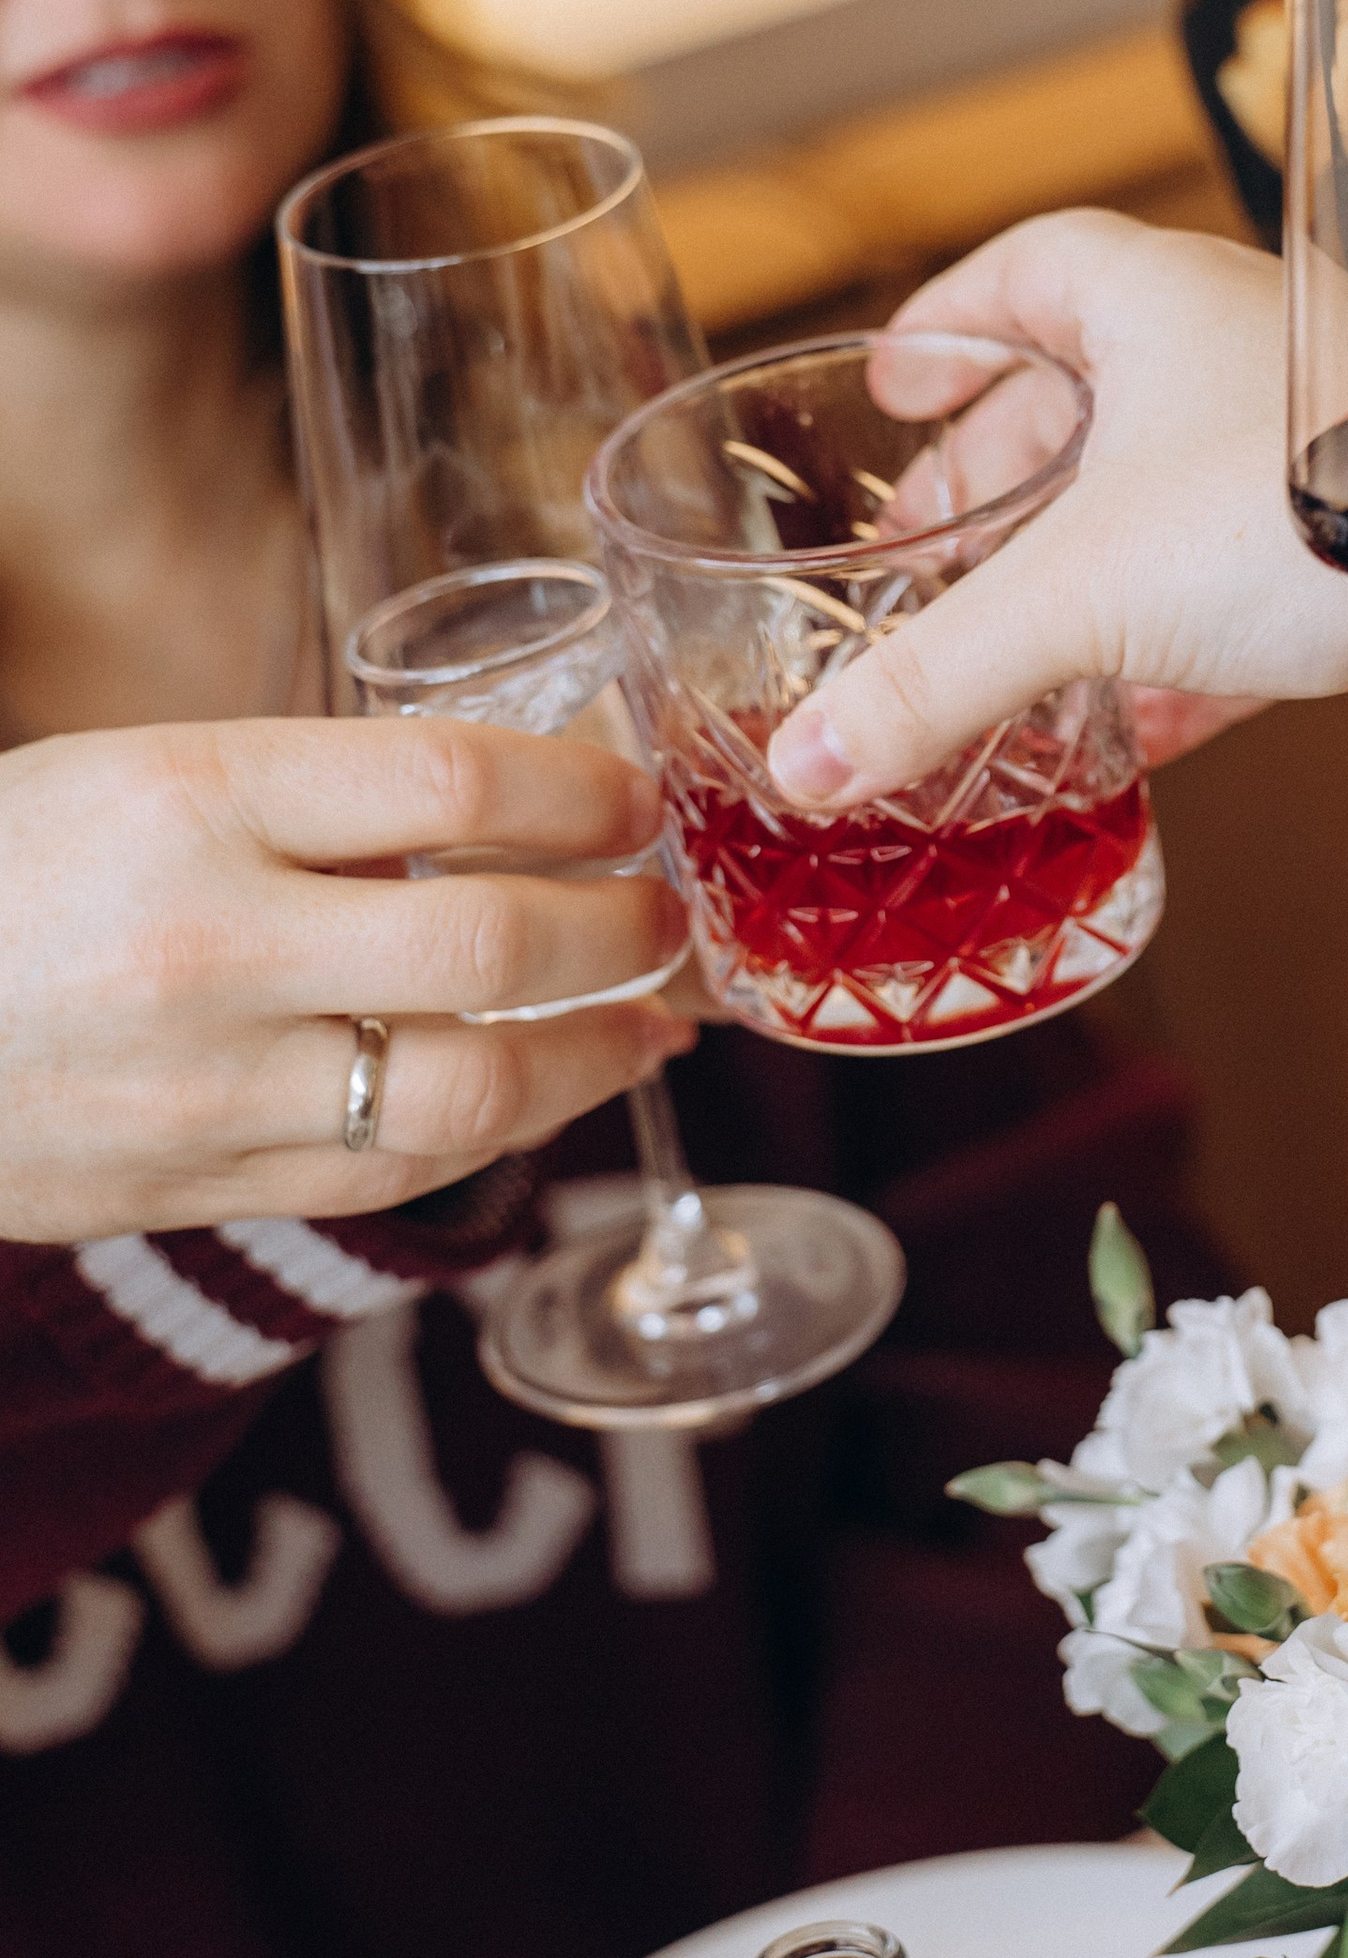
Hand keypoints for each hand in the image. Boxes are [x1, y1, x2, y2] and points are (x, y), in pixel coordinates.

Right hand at [0, 718, 691, 1241]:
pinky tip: (551, 1088)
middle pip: (491, 939)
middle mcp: (203, 942)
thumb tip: (530, 804)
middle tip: (673, 906)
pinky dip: (502, 1129)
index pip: (451, 781)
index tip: (639, 794)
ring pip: (472, 1084)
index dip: (584, 788)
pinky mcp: (198, 1184)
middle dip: (622, 925)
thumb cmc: (14, 871)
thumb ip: (319, 795)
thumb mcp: (142, 773)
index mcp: (186, 796)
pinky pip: (399, 1169)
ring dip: (597, 1052)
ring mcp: (202, 1083)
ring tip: (655, 1018)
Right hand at [766, 210, 1347, 809]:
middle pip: (1092, 389)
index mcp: (1166, 300)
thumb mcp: (1077, 593)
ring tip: (1010, 634)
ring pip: (1169, 493)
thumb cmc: (1316, 517)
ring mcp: (1309, 453)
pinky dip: (1175, 645)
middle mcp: (1245, 356)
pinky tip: (1129, 724)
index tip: (896, 380)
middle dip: (1004, 466)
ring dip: (1088, 563)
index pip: (1034, 268)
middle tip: (929, 538)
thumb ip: (935, 676)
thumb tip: (809, 758)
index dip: (955, 318)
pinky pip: (1242, 586)